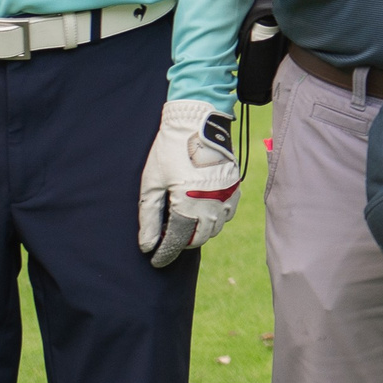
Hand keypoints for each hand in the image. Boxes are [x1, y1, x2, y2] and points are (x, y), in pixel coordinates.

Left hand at [137, 101, 242, 266]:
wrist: (197, 121)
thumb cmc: (169, 150)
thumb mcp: (152, 183)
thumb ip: (149, 217)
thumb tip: (147, 246)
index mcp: (187, 204)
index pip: (176, 241)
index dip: (164, 254)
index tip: (155, 261)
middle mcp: (210, 204)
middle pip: (197, 239)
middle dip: (181, 243)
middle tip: (168, 237)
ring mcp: (226, 196)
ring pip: (214, 229)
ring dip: (199, 232)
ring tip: (183, 223)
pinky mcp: (235, 187)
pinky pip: (228, 214)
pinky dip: (215, 219)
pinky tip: (202, 211)